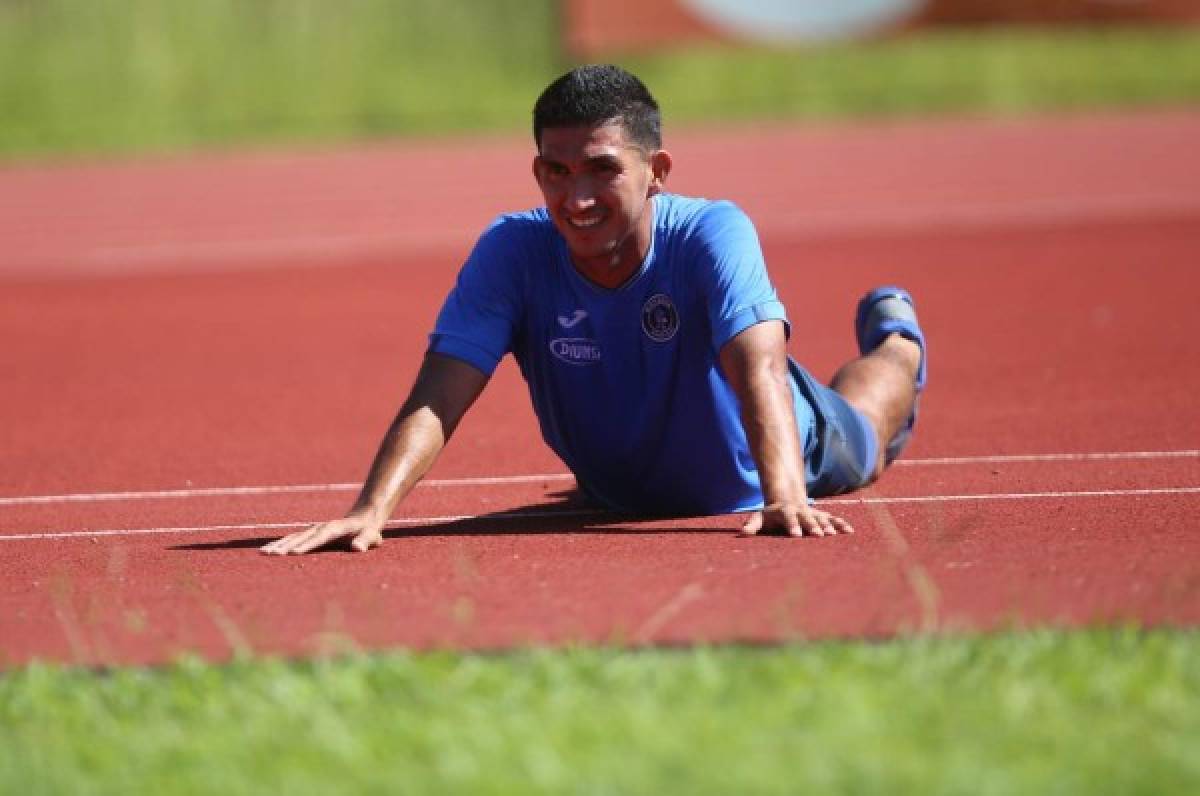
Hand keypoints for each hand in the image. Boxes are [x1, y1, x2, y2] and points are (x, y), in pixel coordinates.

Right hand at [260, 513, 384, 554]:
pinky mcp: (309, 534)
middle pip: (300, 537)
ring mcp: (313, 530)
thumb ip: (365, 541)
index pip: (319, 538)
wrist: (363, 518)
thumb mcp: (371, 535)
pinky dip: (280, 544)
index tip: (292, 553)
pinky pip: (292, 539)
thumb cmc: (368, 531)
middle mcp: (321, 528)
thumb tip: (357, 548)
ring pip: (293, 537)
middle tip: (270, 555)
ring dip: (278, 545)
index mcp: (335, 528)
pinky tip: (267, 550)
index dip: (306, 545)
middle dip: (285, 546)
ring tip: (263, 553)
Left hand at [741, 502, 853, 537]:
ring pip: (822, 518)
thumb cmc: (771, 515)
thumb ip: (752, 524)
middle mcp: (801, 510)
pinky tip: (849, 531)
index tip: (796, 535)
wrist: (787, 500)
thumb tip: (742, 533)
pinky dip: (841, 524)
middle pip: (807, 518)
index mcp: (785, 511)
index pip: (788, 518)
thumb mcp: (760, 518)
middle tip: (819, 535)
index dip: (792, 525)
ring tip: (834, 534)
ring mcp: (812, 512)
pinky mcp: (822, 516)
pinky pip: (833, 519)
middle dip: (813, 526)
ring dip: (829, 525)